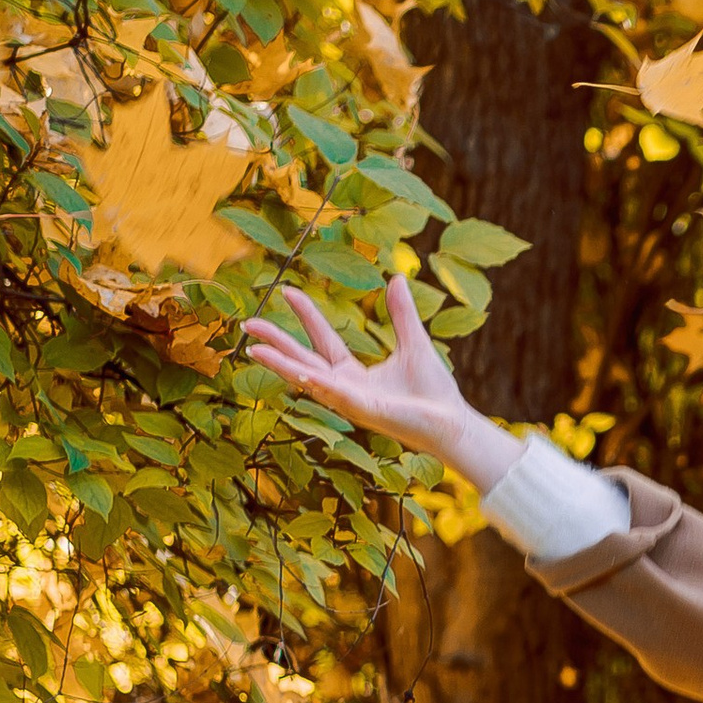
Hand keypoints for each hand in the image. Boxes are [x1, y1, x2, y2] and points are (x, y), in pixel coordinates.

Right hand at [241, 273, 504, 483]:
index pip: (322, 340)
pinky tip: (300, 371)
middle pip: (303, 361)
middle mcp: (345, 389)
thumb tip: (396, 278)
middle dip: (276, 343)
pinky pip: (336, 396)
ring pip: (309, 380)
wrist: (453, 423)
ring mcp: (351, 402)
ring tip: (254, 349)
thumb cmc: (433, 392)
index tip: (288, 290)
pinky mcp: (365, 412)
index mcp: (353, 374)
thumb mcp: (413, 343)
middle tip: (248, 323)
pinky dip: (318, 384)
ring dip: (282, 365)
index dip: (306, 315)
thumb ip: (401, 314)